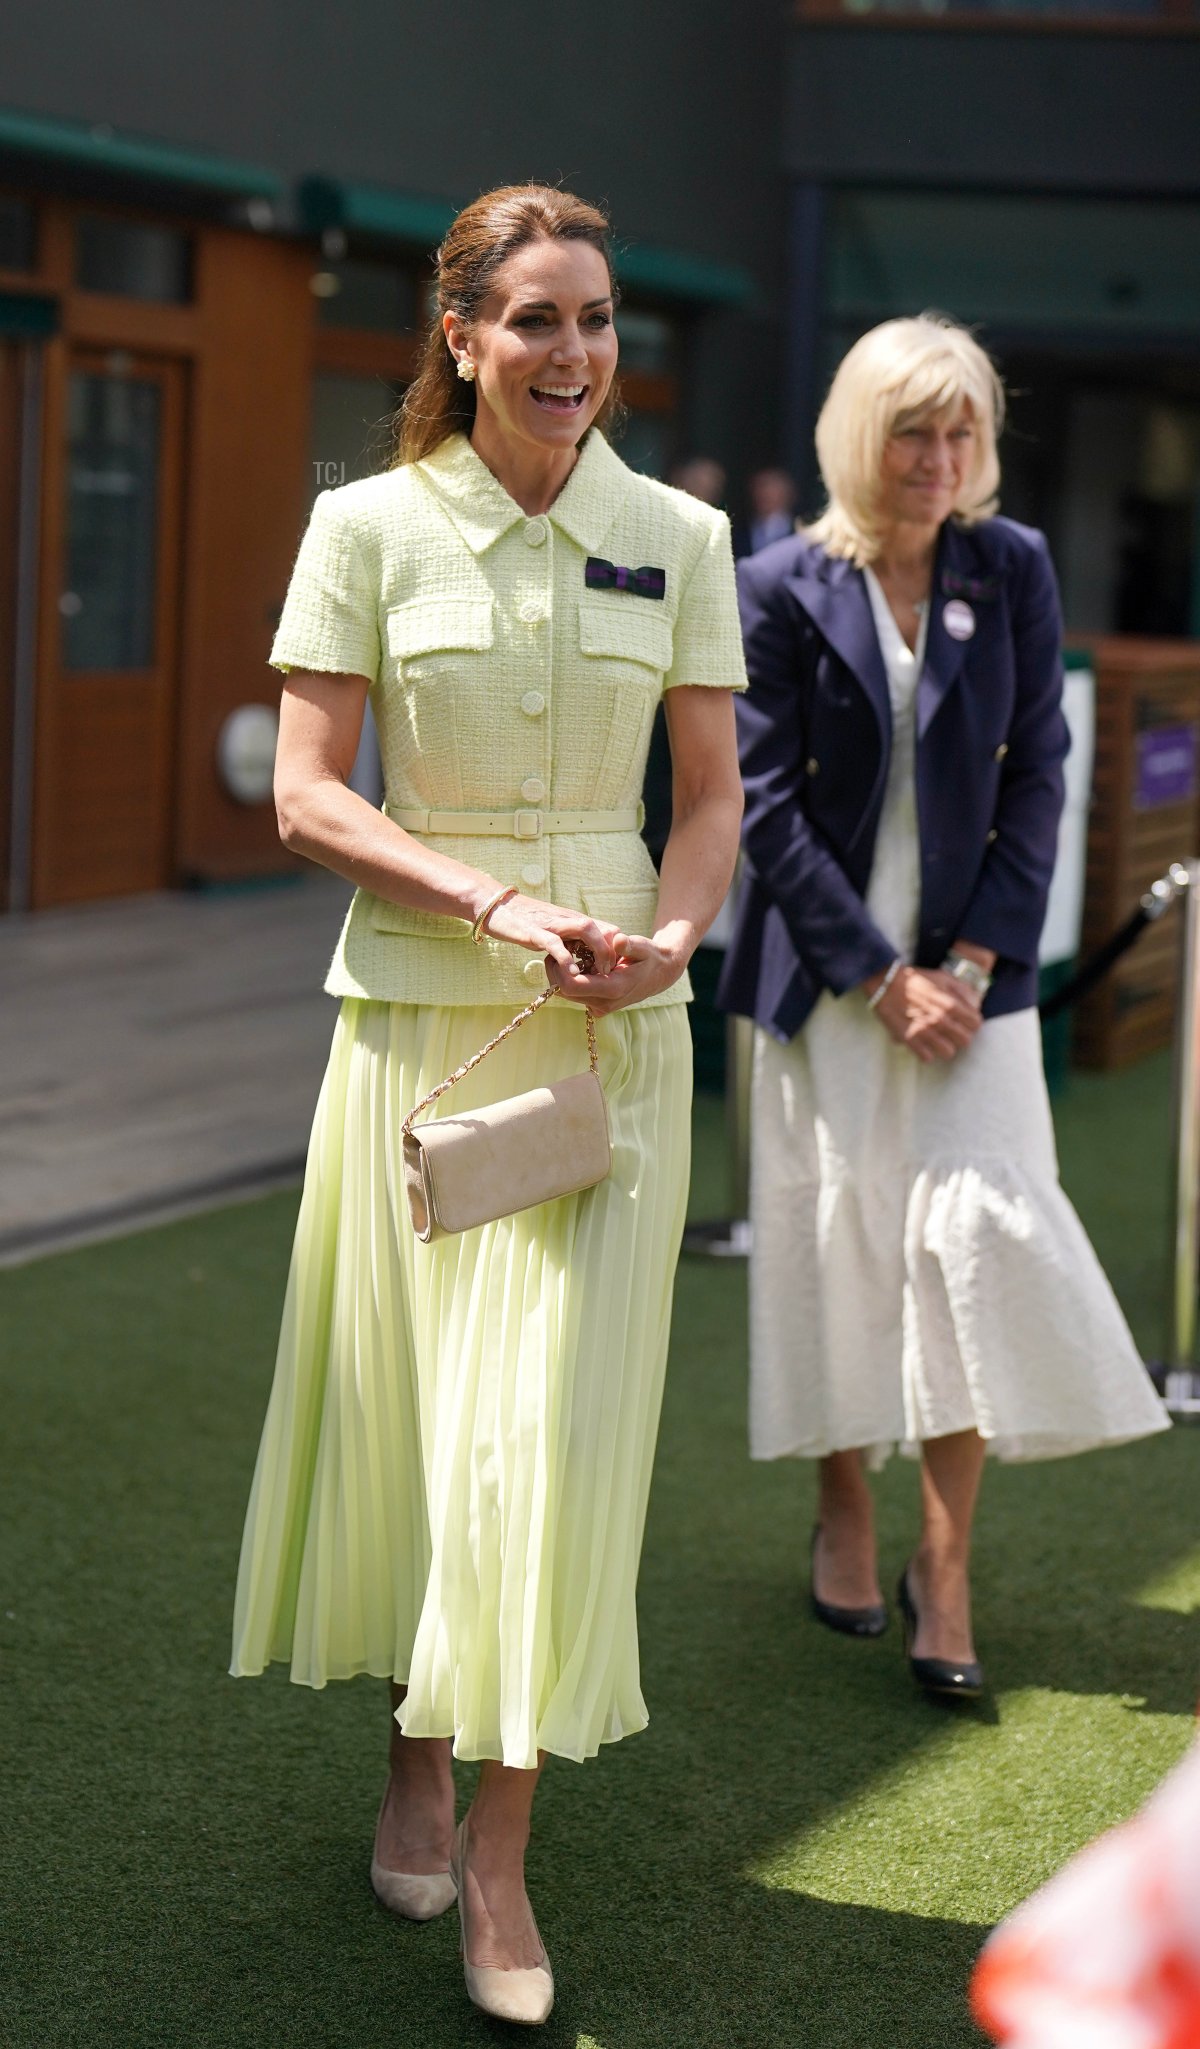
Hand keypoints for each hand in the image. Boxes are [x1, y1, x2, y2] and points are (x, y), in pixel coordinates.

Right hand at [480, 891, 621, 978]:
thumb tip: (585, 959)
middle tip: (609, 973)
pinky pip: (554, 943)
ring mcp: (552, 924)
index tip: (614, 968)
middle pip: (603, 929)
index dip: (616, 949)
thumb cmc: (526, 921)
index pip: (608, 929)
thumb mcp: (555, 931)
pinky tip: (572, 972)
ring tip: (599, 972)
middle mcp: (568, 919)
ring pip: (586, 930)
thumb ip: (571, 941)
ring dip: (598, 951)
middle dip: (612, 952)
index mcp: (574, 920)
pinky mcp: (534, 932)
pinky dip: (566, 957)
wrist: (497, 906)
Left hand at [546, 931, 687, 1015]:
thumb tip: (618, 940)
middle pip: (563, 992)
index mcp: (613, 988)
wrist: (660, 974)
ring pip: (566, 995)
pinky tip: (580, 964)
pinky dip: (571, 980)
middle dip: (556, 971)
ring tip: (570, 954)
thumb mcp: (644, 946)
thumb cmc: (650, 956)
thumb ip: (631, 944)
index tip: (559, 949)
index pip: (571, 985)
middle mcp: (604, 1003)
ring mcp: (600, 1008)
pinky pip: (575, 995)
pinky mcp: (597, 1007)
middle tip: (560, 949)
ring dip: (562, 975)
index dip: (559, 969)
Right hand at [869, 965, 982, 1062]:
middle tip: (952, 1031)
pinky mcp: (910, 1039)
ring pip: (948, 1052)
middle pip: (965, 1041)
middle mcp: (940, 1020)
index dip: (972, 1023)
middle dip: (961, 1036)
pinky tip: (924, 1043)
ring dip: (945, 1046)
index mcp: (951, 1004)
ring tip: (939, 1040)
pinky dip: (927, 1052)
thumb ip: (963, 991)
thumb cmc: (916, 980)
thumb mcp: (944, 977)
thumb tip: (975, 1005)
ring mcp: (925, 1031)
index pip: (976, 1024)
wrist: (887, 984)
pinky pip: (927, 1058)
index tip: (965, 1022)